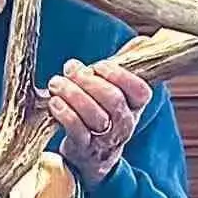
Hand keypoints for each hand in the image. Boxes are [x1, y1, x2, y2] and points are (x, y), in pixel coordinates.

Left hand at [47, 53, 152, 187]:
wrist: (93, 157)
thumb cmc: (103, 113)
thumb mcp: (117, 90)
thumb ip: (126, 66)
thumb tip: (143, 40)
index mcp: (135, 106)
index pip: (139, 91)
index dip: (120, 76)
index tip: (99, 65)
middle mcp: (124, 123)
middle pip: (112, 99)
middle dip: (88, 81)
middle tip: (70, 69)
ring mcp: (105, 139)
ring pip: (94, 114)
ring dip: (72, 94)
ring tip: (56, 83)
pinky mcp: (84, 149)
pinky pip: (77, 130)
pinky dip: (64, 113)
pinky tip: (54, 102)